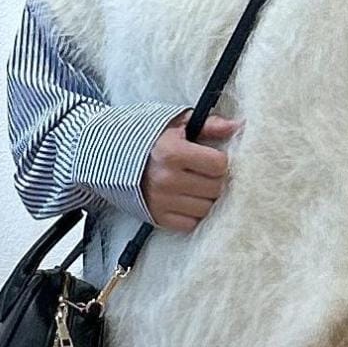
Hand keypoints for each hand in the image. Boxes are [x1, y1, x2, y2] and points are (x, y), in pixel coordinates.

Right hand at [142, 108, 243, 231]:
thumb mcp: (176, 123)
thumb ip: (209, 125)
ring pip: (206, 208)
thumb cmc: (148, 137)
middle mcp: (167, 179)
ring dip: (205, 198)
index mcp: (172, 152)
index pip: (219, 165)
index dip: (218, 161)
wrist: (109, 156)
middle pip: (216, 188)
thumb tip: (238, 126)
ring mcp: (161, 201)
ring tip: (193, 185)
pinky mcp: (157, 217)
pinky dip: (192, 213)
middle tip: (202, 172)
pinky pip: (191, 223)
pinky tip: (185, 199)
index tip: (209, 158)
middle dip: (214, 180)